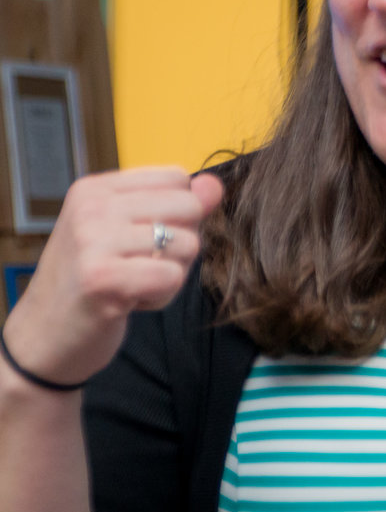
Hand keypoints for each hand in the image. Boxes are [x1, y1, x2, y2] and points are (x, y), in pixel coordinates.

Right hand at [1, 169, 223, 391]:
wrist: (44, 334)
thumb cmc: (92, 281)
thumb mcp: (129, 233)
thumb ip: (175, 206)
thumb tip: (215, 184)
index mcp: (95, 188)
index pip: (176, 177)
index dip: (178, 214)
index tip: (140, 239)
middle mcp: (91, 207)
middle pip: (189, 207)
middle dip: (181, 245)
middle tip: (139, 266)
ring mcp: (93, 240)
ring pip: (187, 244)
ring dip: (171, 274)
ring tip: (131, 284)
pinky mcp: (102, 278)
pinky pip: (173, 277)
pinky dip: (161, 296)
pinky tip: (129, 302)